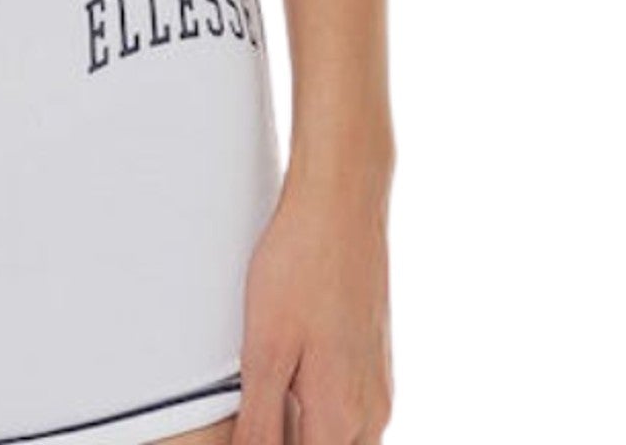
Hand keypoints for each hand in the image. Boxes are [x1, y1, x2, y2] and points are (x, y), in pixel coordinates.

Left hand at [231, 163, 393, 444]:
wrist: (342, 204)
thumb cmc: (300, 265)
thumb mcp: (264, 350)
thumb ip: (261, 422)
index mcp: (341, 419)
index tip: (247, 424)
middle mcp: (371, 414)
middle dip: (287, 438)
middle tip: (250, 408)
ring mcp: (378, 387)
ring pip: (340, 438)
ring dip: (303, 428)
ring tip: (266, 392)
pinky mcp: (375, 363)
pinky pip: (349, 411)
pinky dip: (318, 409)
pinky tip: (290, 376)